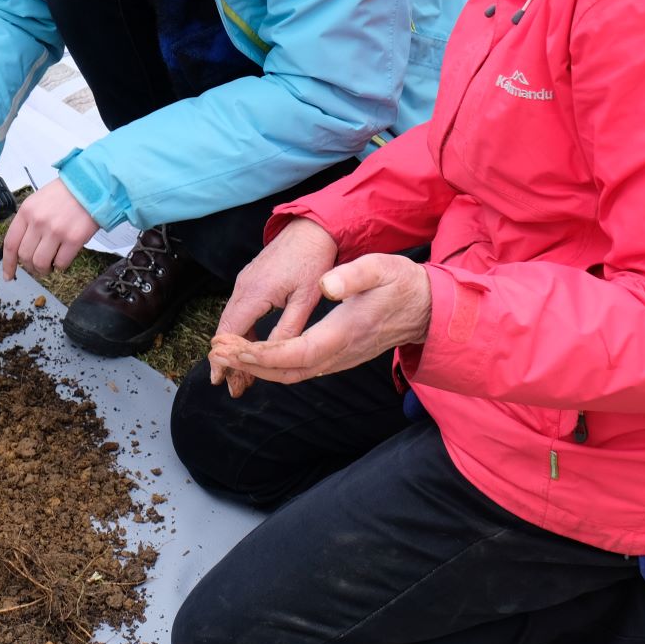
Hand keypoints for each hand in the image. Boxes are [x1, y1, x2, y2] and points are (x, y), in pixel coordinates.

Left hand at [0, 179, 97, 280]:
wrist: (91, 186)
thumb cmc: (65, 194)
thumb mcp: (38, 201)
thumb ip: (28, 222)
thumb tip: (22, 247)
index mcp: (26, 211)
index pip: (10, 243)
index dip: (8, 263)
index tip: (8, 274)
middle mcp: (38, 221)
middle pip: (25, 256)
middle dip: (30, 267)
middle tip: (37, 267)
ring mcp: (56, 231)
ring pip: (40, 263)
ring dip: (44, 269)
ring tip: (50, 265)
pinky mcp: (73, 239)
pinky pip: (61, 263)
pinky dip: (60, 266)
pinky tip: (63, 259)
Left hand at [208, 252, 431, 393]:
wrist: (428, 308)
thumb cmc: (403, 285)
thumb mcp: (382, 269)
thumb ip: (354, 276)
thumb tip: (328, 285)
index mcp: (343, 333)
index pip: (295, 353)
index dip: (261, 355)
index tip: (233, 347)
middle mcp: (339, 354)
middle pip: (286, 371)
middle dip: (248, 364)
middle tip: (216, 352)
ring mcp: (339, 359)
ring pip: (291, 374)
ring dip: (257, 367)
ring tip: (227, 353)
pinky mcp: (338, 357)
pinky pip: (300, 370)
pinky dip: (273, 366)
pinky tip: (254, 354)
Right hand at [210, 218, 339, 395]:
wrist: (312, 228)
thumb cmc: (313, 260)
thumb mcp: (306, 298)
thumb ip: (288, 327)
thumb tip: (274, 354)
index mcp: (255, 292)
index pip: (230, 331)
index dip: (223, 358)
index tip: (221, 379)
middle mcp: (243, 287)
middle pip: (226, 329)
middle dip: (227, 359)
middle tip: (233, 387)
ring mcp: (245, 282)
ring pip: (232, 320)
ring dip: (235, 346)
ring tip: (242, 374)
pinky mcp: (252, 279)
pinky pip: (239, 309)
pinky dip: (241, 331)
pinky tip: (250, 344)